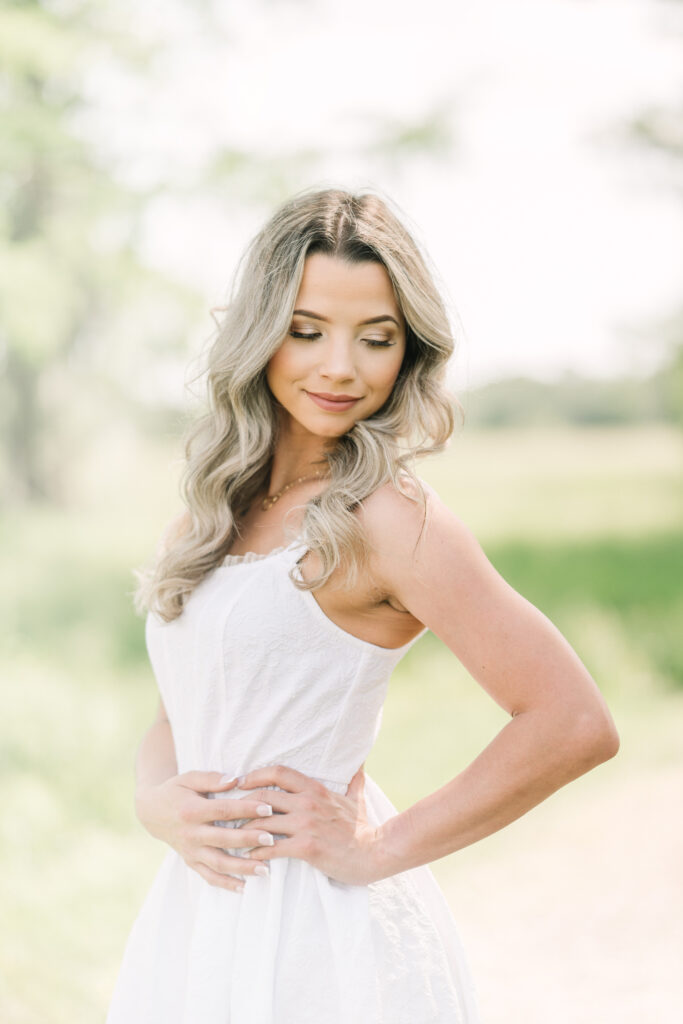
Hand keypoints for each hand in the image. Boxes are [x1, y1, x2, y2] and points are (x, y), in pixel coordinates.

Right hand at [134, 770, 278, 892]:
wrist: (151, 811)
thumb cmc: (176, 790)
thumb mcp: (189, 778)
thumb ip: (212, 778)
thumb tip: (235, 780)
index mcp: (191, 810)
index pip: (222, 810)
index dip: (246, 809)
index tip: (268, 808)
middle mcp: (190, 834)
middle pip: (223, 839)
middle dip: (248, 840)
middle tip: (271, 838)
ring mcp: (190, 851)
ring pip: (218, 863)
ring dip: (242, 868)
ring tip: (265, 870)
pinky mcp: (190, 861)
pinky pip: (208, 876)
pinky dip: (225, 884)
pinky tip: (245, 887)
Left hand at [234, 763, 381, 885]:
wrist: (375, 853)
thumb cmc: (362, 827)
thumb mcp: (357, 798)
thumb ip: (353, 779)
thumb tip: (360, 761)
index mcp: (315, 789)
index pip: (278, 772)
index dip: (256, 775)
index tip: (240, 781)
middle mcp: (308, 803)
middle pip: (264, 796)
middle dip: (242, 803)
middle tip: (227, 812)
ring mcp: (306, 825)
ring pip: (263, 821)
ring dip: (244, 829)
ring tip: (230, 836)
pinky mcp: (306, 848)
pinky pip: (272, 847)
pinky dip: (256, 851)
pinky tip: (248, 855)